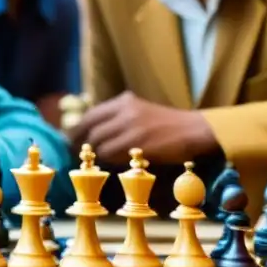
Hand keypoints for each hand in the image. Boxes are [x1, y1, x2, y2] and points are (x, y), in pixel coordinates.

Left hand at [66, 91, 217, 164]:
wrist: (194, 130)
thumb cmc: (167, 125)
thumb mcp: (140, 112)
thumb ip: (118, 118)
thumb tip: (92, 133)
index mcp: (124, 101)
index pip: (89, 115)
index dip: (76, 131)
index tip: (71, 142)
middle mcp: (125, 111)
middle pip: (91, 131)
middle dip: (81, 146)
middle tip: (77, 157)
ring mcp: (131, 127)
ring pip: (100, 145)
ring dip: (97, 156)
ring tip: (97, 163)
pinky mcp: (139, 144)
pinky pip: (113, 155)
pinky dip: (110, 162)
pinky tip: (114, 164)